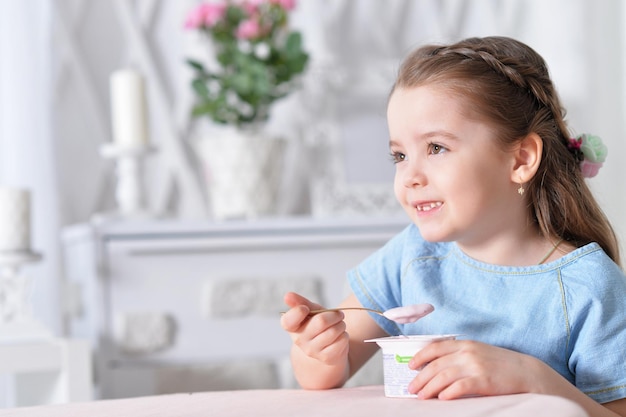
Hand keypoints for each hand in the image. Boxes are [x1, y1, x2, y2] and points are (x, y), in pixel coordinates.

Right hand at [280, 292, 349, 365]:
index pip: (288, 321)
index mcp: (292, 327)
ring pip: (334, 331)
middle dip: (334, 315)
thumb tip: (287, 296)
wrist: (328, 346)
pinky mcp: (327, 358)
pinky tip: (339, 337)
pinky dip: (344, 335)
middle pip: (321, 321)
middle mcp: (299, 340)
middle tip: (337, 315)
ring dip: (341, 325)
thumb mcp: (310, 310)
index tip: (304, 309)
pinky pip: (342, 340)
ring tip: (339, 326)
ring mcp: (312, 351)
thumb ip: (300, 302)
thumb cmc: (317, 324)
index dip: (297, 313)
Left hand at [407, 340, 535, 398]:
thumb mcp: (478, 353)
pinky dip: (448, 393)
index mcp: (464, 344)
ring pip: (443, 377)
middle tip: (411, 388)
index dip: (420, 356)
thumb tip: (436, 368)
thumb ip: (459, 356)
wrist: (526, 372)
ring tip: (422, 396)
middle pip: (436, 365)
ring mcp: (475, 366)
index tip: (410, 366)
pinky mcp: (484, 381)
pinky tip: (442, 398)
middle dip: (420, 377)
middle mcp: (467, 353)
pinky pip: (460, 387)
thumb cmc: (500, 364)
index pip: (435, 347)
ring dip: (429, 388)